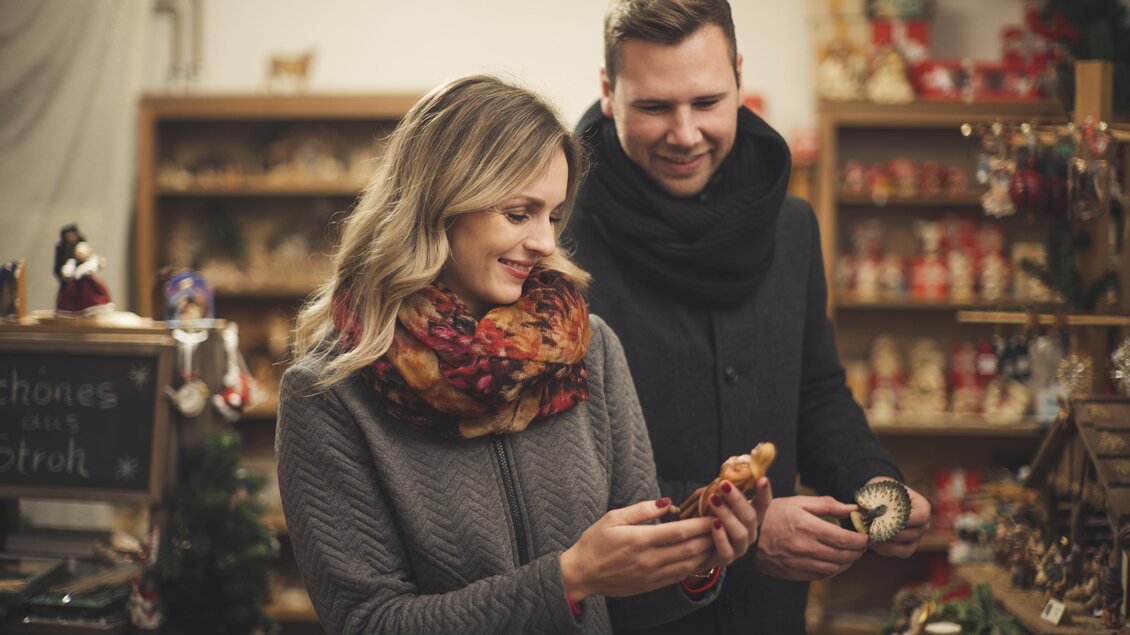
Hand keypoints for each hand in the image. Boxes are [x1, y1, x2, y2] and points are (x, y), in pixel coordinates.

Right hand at [560, 497, 715, 600]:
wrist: (582, 574)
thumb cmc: (595, 542)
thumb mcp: (613, 518)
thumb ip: (642, 510)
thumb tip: (667, 502)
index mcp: (640, 540)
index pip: (679, 532)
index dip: (700, 524)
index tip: (714, 515)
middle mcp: (649, 559)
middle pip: (689, 549)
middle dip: (709, 537)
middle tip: (722, 525)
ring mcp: (652, 575)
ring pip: (688, 564)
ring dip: (705, 552)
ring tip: (715, 540)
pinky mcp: (651, 585)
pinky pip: (679, 576)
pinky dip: (693, 566)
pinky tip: (699, 556)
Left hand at [692, 476, 771, 573]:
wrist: (700, 549)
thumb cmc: (711, 521)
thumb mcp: (720, 505)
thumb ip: (724, 493)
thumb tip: (725, 472)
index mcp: (752, 517)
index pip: (763, 504)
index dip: (764, 492)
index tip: (762, 479)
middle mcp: (750, 532)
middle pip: (751, 516)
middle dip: (738, 500)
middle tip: (725, 485)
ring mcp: (740, 547)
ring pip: (740, 533)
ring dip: (727, 515)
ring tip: (713, 500)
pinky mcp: (727, 558)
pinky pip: (726, 549)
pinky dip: (720, 536)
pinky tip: (713, 524)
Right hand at [753, 494, 868, 580]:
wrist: (745, 535)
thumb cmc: (771, 514)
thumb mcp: (797, 502)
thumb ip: (827, 504)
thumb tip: (852, 508)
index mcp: (807, 527)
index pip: (844, 539)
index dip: (860, 539)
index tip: (867, 536)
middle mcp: (805, 548)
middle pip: (843, 555)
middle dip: (858, 551)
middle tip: (863, 544)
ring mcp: (799, 563)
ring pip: (835, 568)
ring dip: (848, 562)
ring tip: (852, 553)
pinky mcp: (794, 573)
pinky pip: (822, 576)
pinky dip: (834, 570)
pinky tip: (836, 562)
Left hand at [866, 477, 930, 557]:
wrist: (879, 501)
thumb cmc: (882, 493)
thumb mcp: (879, 489)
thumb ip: (877, 496)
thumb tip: (870, 509)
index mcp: (922, 507)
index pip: (921, 516)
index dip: (904, 519)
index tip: (885, 517)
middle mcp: (923, 525)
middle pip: (912, 534)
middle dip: (891, 532)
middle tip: (872, 527)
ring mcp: (917, 538)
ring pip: (905, 547)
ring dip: (886, 541)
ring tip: (870, 534)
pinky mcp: (908, 548)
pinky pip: (898, 553)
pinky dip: (884, 548)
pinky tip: (872, 541)